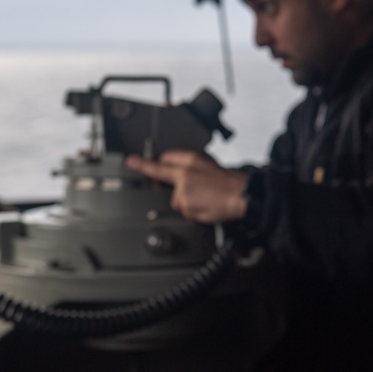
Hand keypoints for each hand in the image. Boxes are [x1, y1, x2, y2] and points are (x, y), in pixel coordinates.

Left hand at [125, 150, 247, 223]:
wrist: (241, 196)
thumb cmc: (229, 183)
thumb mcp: (209, 165)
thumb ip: (189, 167)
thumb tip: (173, 169)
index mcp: (190, 161)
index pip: (164, 159)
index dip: (148, 161)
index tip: (132, 160)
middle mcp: (184, 173)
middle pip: (162, 177)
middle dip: (157, 177)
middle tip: (146, 169)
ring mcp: (183, 190)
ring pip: (176, 200)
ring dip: (187, 202)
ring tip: (205, 200)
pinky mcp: (185, 205)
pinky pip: (184, 211)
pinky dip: (193, 212)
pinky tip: (205, 207)